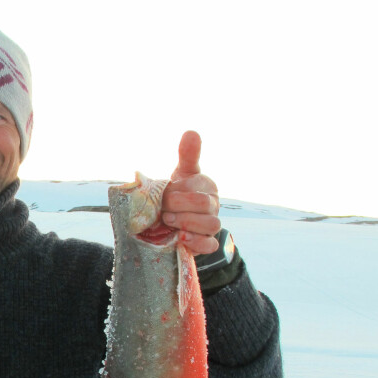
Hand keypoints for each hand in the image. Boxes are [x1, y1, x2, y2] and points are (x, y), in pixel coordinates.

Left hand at [161, 131, 220, 255]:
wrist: (173, 220)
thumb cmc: (179, 193)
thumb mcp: (182, 173)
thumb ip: (187, 155)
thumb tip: (191, 132)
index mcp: (208, 186)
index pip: (198, 187)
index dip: (179, 191)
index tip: (163, 193)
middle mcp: (213, 205)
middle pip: (204, 206)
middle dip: (180, 206)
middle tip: (163, 209)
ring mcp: (212, 225)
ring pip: (211, 225)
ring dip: (187, 223)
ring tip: (168, 222)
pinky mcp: (207, 243)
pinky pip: (210, 245)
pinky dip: (197, 242)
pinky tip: (182, 239)